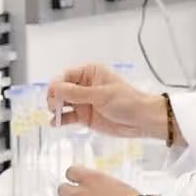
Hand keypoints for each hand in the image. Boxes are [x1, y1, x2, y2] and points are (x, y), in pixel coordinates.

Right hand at [50, 65, 173, 141]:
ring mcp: (83, 101)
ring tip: (55, 115)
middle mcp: (83, 86)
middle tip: (54, 106)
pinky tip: (55, 123)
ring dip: (55, 108)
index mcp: (89, 73)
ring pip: (62, 103)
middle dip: (54, 97)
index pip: (65, 75)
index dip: (56, 84)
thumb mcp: (101, 95)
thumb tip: (56, 88)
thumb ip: (77, 93)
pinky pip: (68, 117)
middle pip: (60, 89)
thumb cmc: (127, 101)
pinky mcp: (84, 116)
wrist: (141, 120)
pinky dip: (60, 119)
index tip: (53, 94)